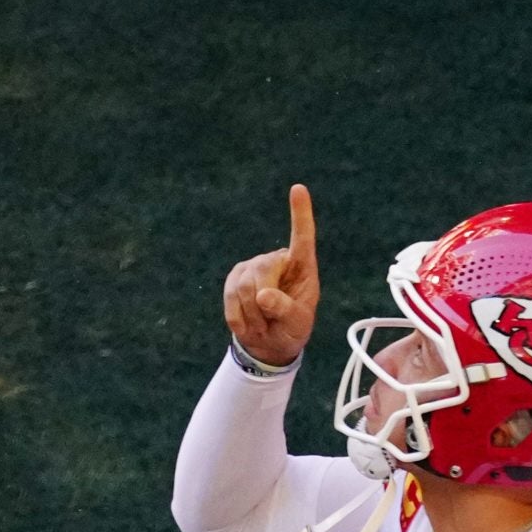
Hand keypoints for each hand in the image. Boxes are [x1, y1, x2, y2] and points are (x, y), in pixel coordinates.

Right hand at [222, 182, 319, 367]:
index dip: (300, 213)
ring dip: (250, 315)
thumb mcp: (297, 325)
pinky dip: (237, 316)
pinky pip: (229, 296)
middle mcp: (277, 260)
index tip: (298, 188)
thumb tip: (263, 295)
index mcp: (302, 266)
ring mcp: (254, 266)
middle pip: (261, 272)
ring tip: (261, 325)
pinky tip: (247, 324)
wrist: (269, 343)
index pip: (302, 237)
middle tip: (268, 325)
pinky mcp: (235, 276)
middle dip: (261, 304)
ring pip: (243, 286)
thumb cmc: (291, 329)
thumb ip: (285, 310)